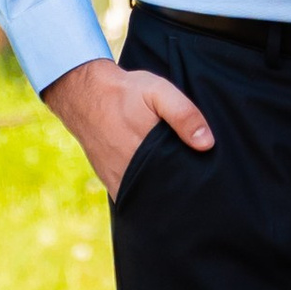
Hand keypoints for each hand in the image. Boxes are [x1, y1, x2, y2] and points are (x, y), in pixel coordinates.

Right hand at [43, 55, 214, 200]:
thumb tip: (206, 144)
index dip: (194, 182)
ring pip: (149, 197)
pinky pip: (133, 196)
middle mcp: (132, 172)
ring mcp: (120, 180)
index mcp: (147, 153)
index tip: (206, 181)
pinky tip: (157, 184)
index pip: (179, 181)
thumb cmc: (125, 93)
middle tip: (196, 184)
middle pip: (165, 192)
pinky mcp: (111, 182)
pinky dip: (146, 194)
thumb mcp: (158, 92)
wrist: (84, 95)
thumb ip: (183, 114)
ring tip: (180, 186)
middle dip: (181, 191)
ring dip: (163, 193)